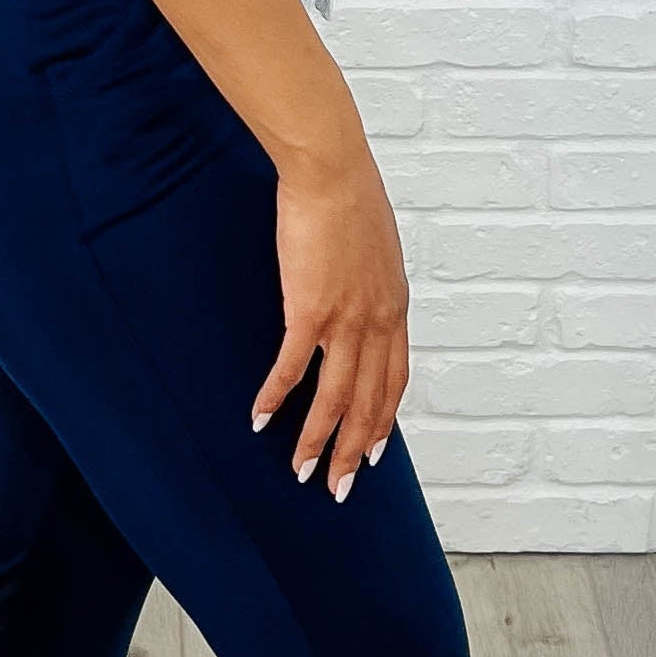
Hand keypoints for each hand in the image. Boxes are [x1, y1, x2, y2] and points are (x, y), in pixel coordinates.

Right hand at [251, 138, 408, 501]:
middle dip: (353, 450)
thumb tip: (356, 292)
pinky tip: (261, 420)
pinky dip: (277, 398)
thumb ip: (370, 280)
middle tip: (338, 487)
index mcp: (394, 307)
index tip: (371, 453)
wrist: (332, 170)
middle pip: (369, 402)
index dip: (382, 421)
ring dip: (317, 439)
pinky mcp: (309, 309)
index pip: (394, 379)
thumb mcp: (374, 247)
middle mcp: (377, 321)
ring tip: (301, 471)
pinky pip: (292, 368)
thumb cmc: (348, 197)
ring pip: (336, 396)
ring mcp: (345, 318)